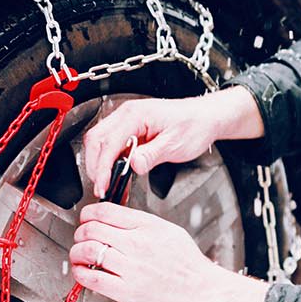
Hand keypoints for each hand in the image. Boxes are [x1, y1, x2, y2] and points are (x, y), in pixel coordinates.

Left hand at [70, 202, 268, 301]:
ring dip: (76, 252)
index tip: (86, 220)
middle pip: (91, 229)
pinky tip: (83, 272)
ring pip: (87, 251)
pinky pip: (92, 278)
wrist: (204, 292)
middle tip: (80, 238)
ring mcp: (132, 268)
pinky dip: (80, 273)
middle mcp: (138, 244)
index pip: (105, 211)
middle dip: (80, 233)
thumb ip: (142, 224)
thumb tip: (115, 219)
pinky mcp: (127, 292)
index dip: (88, 214)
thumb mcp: (170, 232)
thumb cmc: (190, 266)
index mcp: (148, 226)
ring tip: (79, 255)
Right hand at [82, 87, 263, 197]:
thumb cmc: (194, 125)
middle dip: (95, 166)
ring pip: (100, 141)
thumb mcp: (175, 144)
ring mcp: (127, 120)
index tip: (102, 186)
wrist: (206, 117)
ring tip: (108, 184)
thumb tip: (133, 165)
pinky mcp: (131, 128)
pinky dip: (110, 160)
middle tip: (102, 187)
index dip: (102, 168)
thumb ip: (152, 155)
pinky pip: (112, 144)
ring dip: (100, 163)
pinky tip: (116, 174)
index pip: (108, 143)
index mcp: (135, 115)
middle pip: (96, 140)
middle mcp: (127, 114)